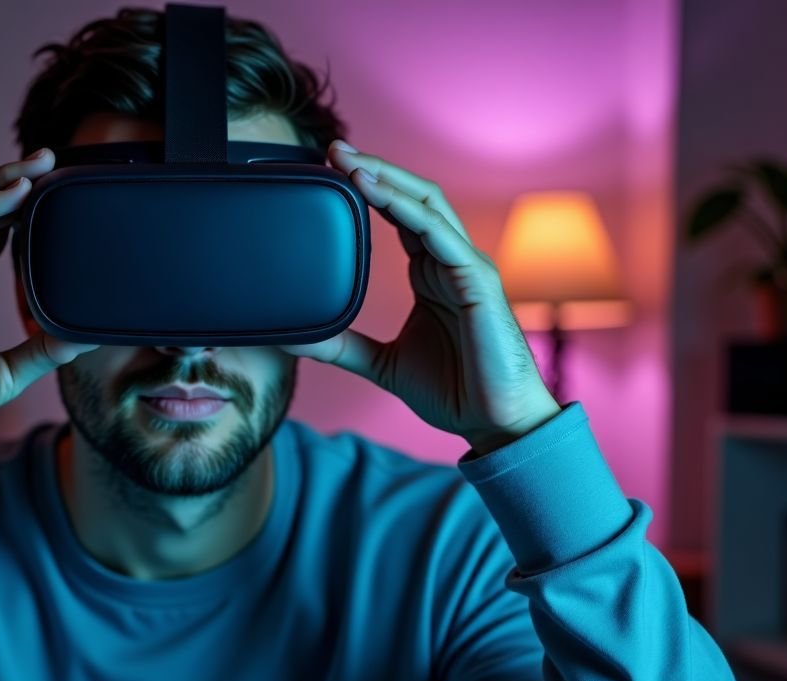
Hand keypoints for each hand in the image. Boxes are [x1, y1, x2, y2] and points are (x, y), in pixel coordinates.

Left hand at [280, 141, 560, 455]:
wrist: (495, 425)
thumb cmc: (453, 390)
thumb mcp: (380, 363)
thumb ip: (341, 345)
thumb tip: (291, 338)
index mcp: (429, 273)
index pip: (398, 214)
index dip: (367, 188)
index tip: (327, 170)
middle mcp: (449, 261)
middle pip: (412, 197)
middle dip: (373, 169)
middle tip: (331, 150)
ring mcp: (466, 267)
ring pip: (428, 205)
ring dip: (387, 179)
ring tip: (349, 162)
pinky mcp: (478, 282)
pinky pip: (442, 236)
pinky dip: (409, 210)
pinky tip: (379, 193)